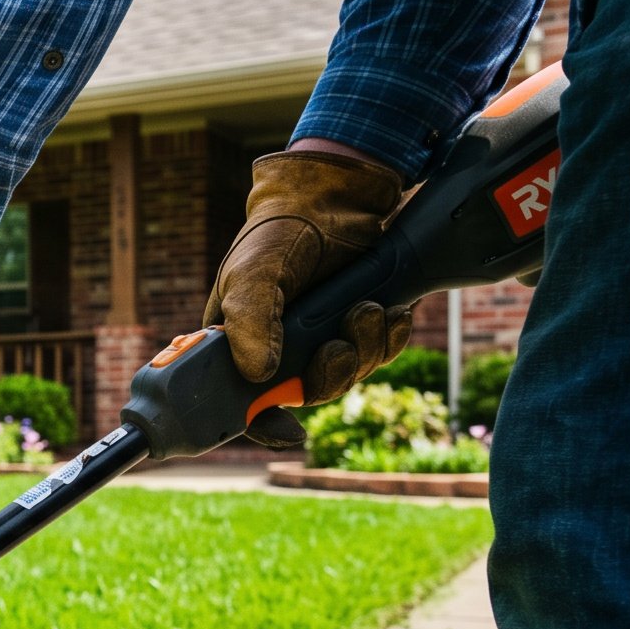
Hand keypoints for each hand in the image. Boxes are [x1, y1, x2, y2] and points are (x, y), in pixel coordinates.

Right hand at [204, 145, 412, 447]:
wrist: (331, 198)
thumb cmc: (276, 234)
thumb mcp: (251, 276)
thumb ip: (250, 324)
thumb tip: (262, 375)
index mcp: (239, 344)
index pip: (242, 402)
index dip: (262, 423)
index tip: (289, 430)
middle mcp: (280, 349)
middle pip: (306, 394)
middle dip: (329, 374)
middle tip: (337, 344)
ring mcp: (321, 338)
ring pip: (347, 375)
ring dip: (364, 349)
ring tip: (366, 309)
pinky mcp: (358, 326)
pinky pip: (379, 353)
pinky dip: (388, 338)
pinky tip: (390, 313)